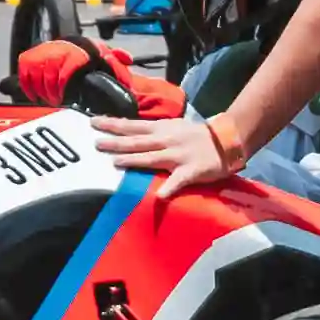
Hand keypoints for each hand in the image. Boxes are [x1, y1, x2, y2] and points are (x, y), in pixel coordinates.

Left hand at [95, 112, 238, 199]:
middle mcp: (166, 140)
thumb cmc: (197, 134)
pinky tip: (159, 197)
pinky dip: (169, 188)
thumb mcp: (173, 126)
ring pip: (152, 157)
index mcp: (161, 129)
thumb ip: (154, 131)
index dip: (113, 124)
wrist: (226, 139)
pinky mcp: (191, 171)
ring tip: (116, 162)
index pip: (133, 125)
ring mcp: (178, 155)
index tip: (93, 122)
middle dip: (116, 142)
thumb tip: (131, 133)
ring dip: (133, 159)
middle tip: (96, 144)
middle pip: (137, 141)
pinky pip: (178, 181)